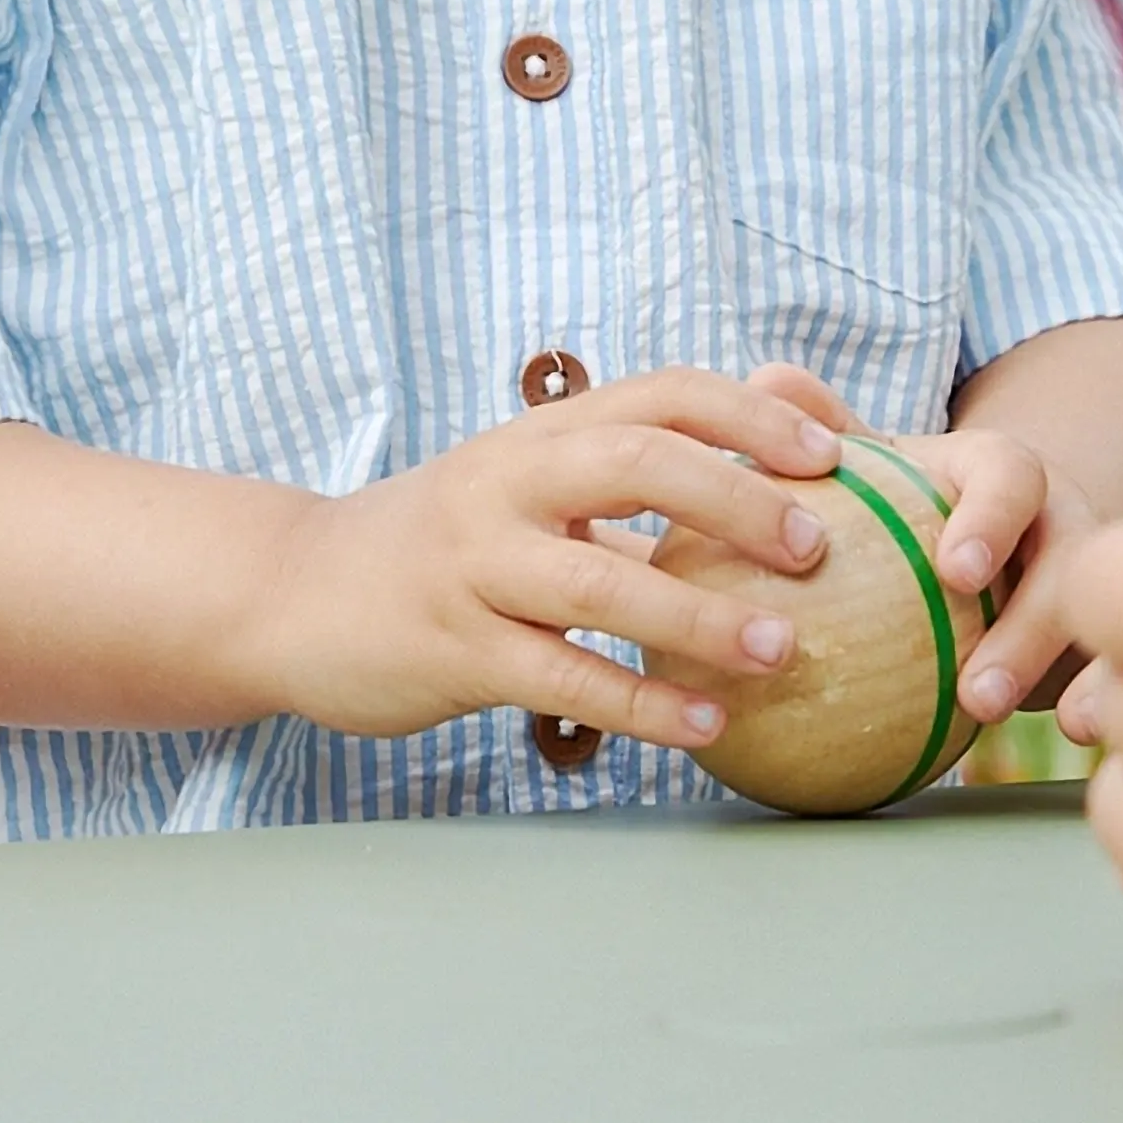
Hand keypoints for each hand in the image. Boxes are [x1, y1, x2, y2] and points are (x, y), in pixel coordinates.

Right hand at [265, 368, 854, 754]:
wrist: (291, 594)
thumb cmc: (440, 546)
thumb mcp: (522, 487)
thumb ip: (623, 481)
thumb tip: (768, 479)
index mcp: (539, 438)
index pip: (660, 396)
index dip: (751, 418)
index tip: (831, 457)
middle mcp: (507, 486)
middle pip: (638, 463)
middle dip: (739, 500)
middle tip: (817, 550)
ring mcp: (475, 567)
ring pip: (601, 580)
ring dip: (702, 619)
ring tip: (784, 652)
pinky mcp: (453, 651)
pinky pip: (563, 677)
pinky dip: (642, 702)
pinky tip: (707, 725)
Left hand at [739, 372, 1081, 729]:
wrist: (1009, 540)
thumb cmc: (922, 503)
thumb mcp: (884, 465)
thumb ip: (832, 430)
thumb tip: (766, 376)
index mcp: (1006, 474)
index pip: (1010, 478)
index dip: (989, 519)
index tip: (955, 571)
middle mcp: (1060, 523)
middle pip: (1068, 564)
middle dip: (1031, 626)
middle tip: (974, 688)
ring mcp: (1091, 581)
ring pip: (1102, 621)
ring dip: (1061, 673)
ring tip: (997, 721)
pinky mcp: (1105, 636)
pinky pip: (1112, 668)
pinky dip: (1100, 699)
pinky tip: (1080, 733)